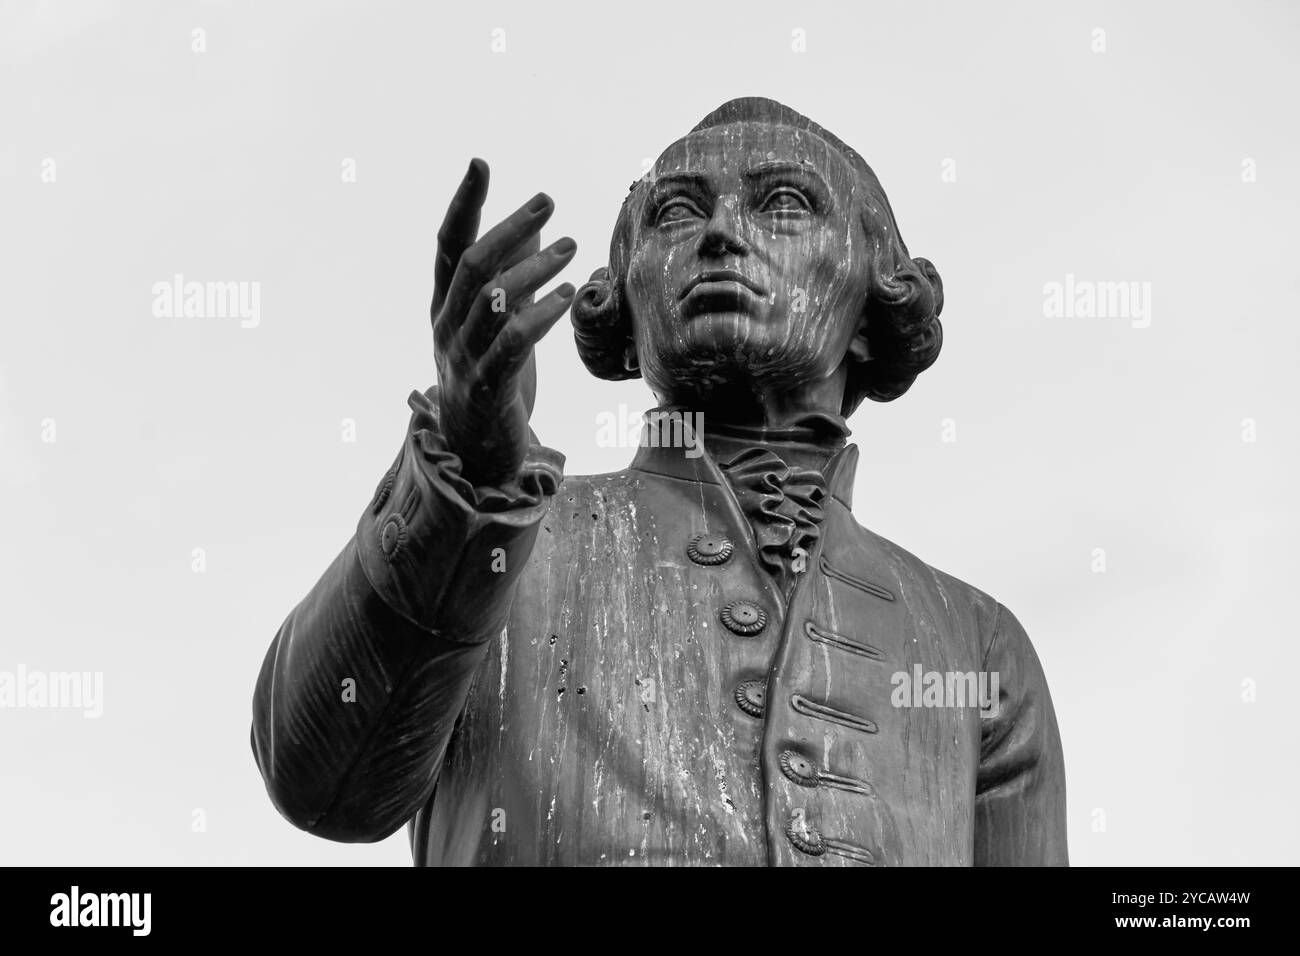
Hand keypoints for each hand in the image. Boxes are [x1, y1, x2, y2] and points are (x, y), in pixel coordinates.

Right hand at [431, 159, 576, 485]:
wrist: (477, 450)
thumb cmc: (490, 375)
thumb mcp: (496, 321)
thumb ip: (509, 273)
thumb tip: (534, 223)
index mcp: (444, 304)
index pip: (448, 244)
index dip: (463, 203)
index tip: (481, 162)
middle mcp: (446, 325)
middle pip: (472, 265)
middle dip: (510, 227)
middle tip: (549, 202)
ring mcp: (463, 357)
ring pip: (492, 300)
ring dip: (534, 268)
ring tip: (571, 247)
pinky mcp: (487, 386)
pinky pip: (512, 343)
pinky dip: (540, 314)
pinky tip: (568, 296)